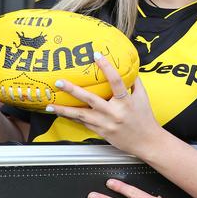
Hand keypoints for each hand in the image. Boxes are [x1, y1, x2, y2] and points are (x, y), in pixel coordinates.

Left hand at [46, 52, 163, 154]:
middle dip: (73, 90)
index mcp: (126, 102)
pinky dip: (72, 118)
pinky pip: (83, 123)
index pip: (115, 81)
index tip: (96, 55)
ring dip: (64, 110)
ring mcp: (105, 124)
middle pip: (90, 99)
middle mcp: (113, 113)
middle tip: (60, 82)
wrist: (146, 142)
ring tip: (50, 105)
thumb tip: (128, 67)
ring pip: (81, 115)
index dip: (106, 67)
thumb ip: (135, 82)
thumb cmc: (145, 118)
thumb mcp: (143, 97)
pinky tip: (61, 114)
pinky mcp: (100, 132)